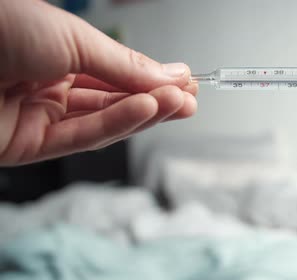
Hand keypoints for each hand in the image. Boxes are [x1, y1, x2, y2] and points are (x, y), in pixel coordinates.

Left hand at [0, 0, 196, 165]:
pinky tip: (146, 111)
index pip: (115, 72)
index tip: (187, 81)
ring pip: (102, 121)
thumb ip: (124, 65)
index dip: (153, 78)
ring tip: (179, 105)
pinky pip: (80, 137)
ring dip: (143, 114)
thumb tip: (171, 76)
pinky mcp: (26, 146)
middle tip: (191, 100)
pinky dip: (116, 125)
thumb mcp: (74, 39)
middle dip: (155, 99)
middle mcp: (47, 85)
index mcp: (55, 52)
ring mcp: (37, 116)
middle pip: (113, 99)